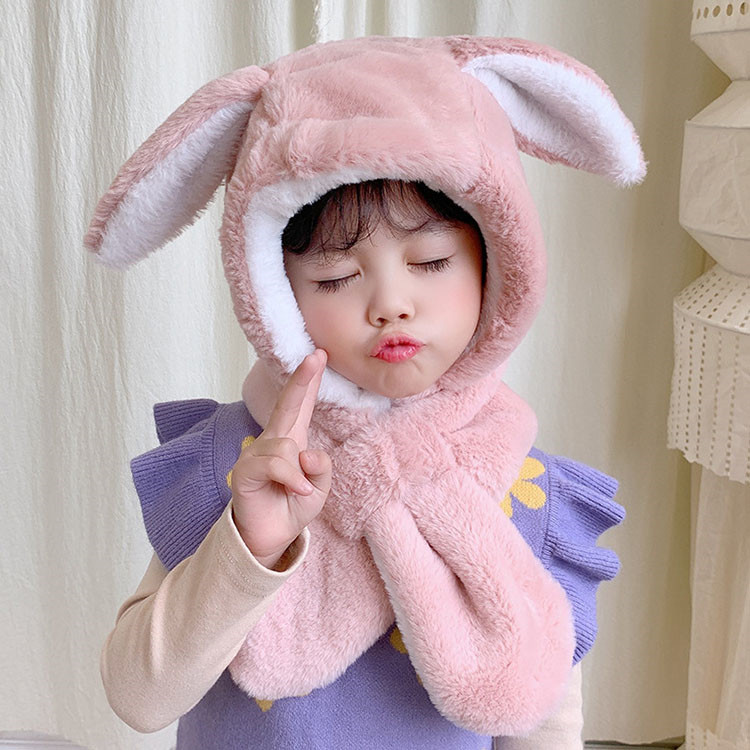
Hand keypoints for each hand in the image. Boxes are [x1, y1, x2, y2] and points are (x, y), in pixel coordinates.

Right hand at [230, 349, 331, 567]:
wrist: (270, 537)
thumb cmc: (292, 507)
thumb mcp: (319, 489)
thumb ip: (321, 469)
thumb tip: (307, 453)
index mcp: (293, 439)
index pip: (301, 406)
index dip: (309, 381)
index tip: (318, 355)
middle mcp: (273, 440)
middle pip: (287, 404)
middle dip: (302, 380)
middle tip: (317, 355)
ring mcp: (256, 453)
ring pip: (287, 447)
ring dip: (299, 473)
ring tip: (297, 490)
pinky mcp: (244, 470)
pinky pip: (276, 464)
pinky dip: (291, 479)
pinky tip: (296, 490)